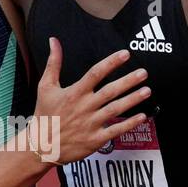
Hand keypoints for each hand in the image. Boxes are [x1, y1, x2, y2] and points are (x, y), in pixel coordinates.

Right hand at [28, 38, 148, 164]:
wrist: (40, 146)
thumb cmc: (44, 114)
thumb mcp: (45, 87)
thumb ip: (53, 63)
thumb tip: (54, 40)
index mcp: (74, 93)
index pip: (95, 73)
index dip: (111, 63)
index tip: (125, 54)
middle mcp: (84, 107)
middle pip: (110, 91)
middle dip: (128, 81)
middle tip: (144, 73)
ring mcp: (90, 124)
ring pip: (115, 109)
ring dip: (132, 100)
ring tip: (147, 91)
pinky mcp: (95, 140)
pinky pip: (115, 130)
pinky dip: (129, 124)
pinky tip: (141, 116)